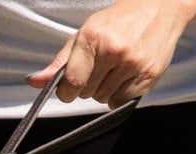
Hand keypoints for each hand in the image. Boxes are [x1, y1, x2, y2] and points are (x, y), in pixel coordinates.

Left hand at [30, 0, 195, 107]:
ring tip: (115, 68)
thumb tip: (34, 82)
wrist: (162, 5)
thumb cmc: (118, 21)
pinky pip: (121, 101)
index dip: (67, 91)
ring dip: (104, 90)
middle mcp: (113, 50)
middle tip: (101, 66)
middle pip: (86, 93)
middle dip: (88, 86)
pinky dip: (120, 94)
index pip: (71, 83)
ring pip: (103, 99)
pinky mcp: (149, 73)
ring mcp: (133, 62)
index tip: (71, 85)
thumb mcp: (84, 34)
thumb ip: (59, 63)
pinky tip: (127, 74)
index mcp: (93, 38)